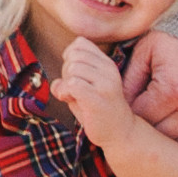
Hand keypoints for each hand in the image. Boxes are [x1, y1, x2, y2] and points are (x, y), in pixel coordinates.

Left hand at [48, 32, 133, 146]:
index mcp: (106, 63)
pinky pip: (73, 84)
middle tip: (72, 88)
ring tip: (71, 95)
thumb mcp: (87, 86)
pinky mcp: (98, 98)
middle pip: (73, 55)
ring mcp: (105, 84)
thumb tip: (57, 81)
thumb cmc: (98, 109)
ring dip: (65, 83)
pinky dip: (64, 91)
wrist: (120, 133)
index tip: (73, 74)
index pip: (80, 43)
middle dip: (65, 71)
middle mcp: (108, 70)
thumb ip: (72, 75)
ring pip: (72, 68)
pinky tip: (69, 100)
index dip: (69, 57)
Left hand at [124, 30, 177, 144]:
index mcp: (172, 90)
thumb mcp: (148, 49)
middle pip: (158, 134)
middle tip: (138, 113)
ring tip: (158, 115)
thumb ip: (130, 78)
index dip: (129, 112)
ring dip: (165, 131)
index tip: (125, 105)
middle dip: (145, 125)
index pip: (139, 117)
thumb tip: (118, 102)